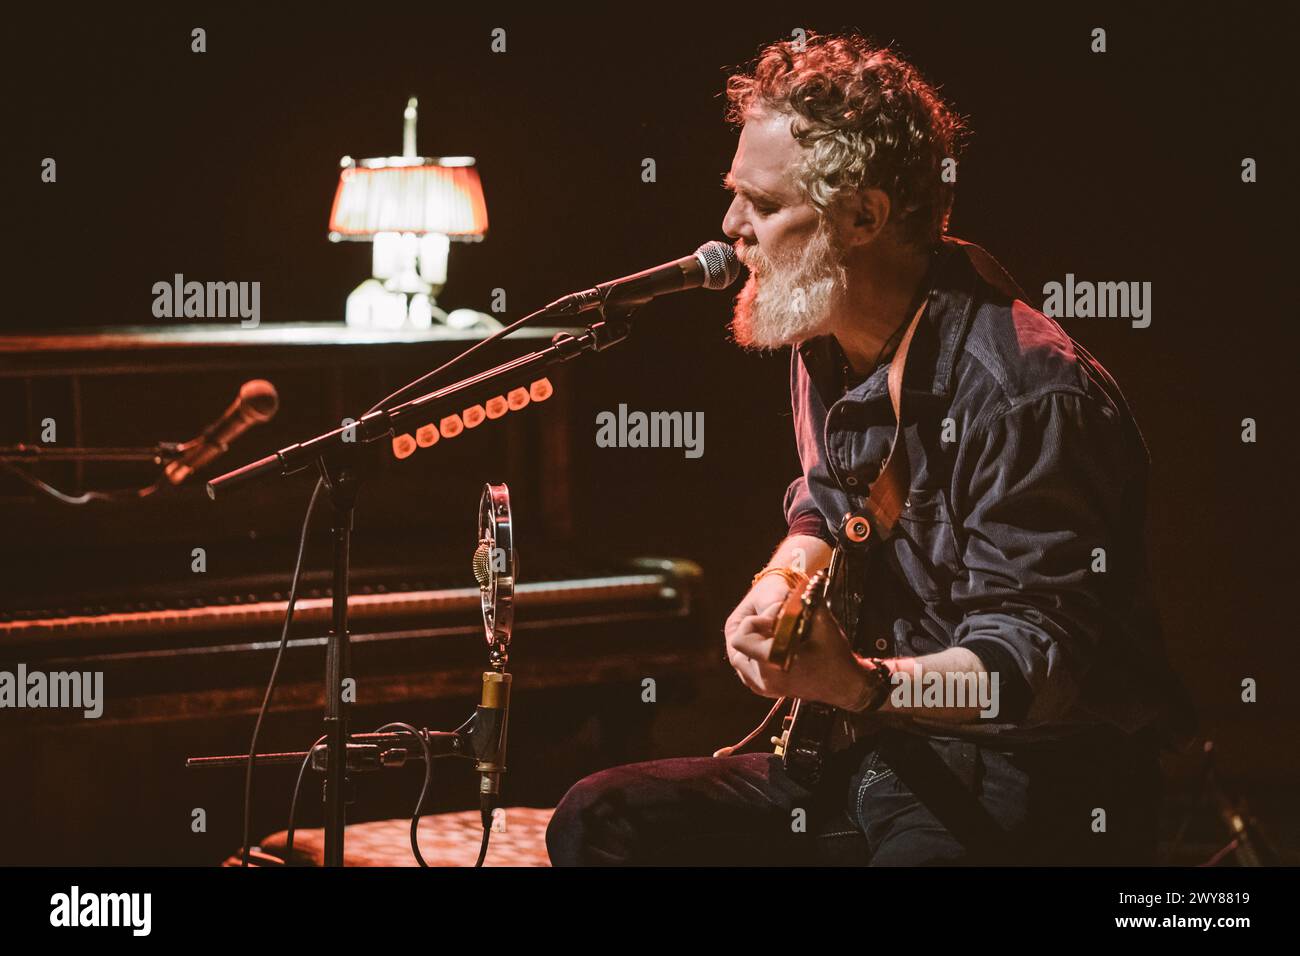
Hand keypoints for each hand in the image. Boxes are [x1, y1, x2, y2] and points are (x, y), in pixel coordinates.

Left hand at [725, 597, 867, 708]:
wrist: (846, 684)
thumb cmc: (836, 655)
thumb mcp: (822, 621)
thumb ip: (808, 600)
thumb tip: (802, 581)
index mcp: (776, 664)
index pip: (741, 637)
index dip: (758, 622)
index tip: (778, 619)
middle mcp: (765, 680)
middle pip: (741, 644)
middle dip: (757, 630)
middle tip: (779, 626)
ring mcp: (763, 688)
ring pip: (739, 656)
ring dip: (754, 641)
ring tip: (778, 636)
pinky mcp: (764, 689)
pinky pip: (746, 667)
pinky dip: (755, 653)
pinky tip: (775, 646)